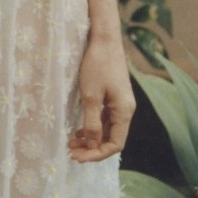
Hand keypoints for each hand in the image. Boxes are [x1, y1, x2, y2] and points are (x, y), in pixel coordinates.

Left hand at [69, 31, 134, 162]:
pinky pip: (105, 119)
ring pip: (107, 130)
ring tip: (71, 143)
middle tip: (71, 152)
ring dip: (91, 139)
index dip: (97, 154)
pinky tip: (78, 130)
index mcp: (124, 111)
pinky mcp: (114, 96)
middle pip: (112, 139)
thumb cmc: (97, 65)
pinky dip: (93, 127)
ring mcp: (120, 103)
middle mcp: (126, 110)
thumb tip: (92, 145)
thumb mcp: (90, 96)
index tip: (78, 157)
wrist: (104, 39)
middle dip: (92, 148)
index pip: (115, 145)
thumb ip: (92, 123)